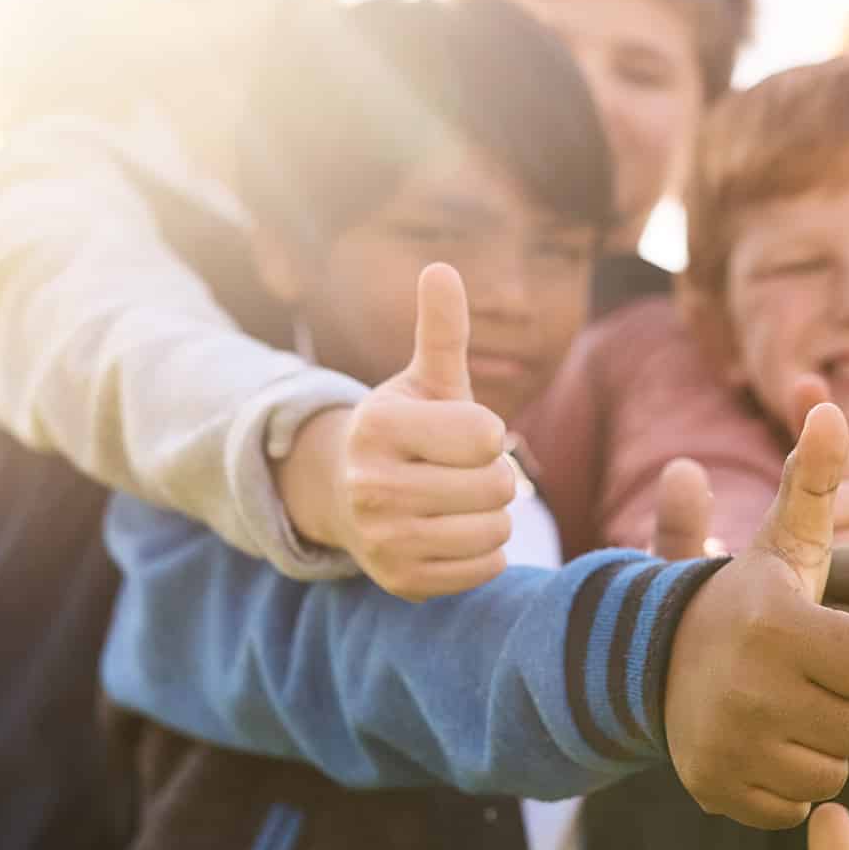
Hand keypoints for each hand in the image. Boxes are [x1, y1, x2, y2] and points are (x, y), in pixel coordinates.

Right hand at [277, 263, 516, 599]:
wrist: (353, 497)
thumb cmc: (409, 431)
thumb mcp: (426, 380)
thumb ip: (441, 331)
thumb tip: (441, 269)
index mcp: (380, 426)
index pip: (485, 435)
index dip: (488, 432)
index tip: (464, 432)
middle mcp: (372, 485)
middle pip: (495, 486)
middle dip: (496, 475)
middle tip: (465, 471)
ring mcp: (384, 538)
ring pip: (495, 530)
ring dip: (494, 515)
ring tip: (462, 501)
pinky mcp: (402, 581)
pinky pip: (486, 569)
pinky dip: (486, 552)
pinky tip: (455, 532)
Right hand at [664, 404, 848, 828]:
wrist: (656, 666)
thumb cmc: (748, 602)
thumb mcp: (784, 545)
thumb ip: (814, 482)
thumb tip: (828, 406)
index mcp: (776, 622)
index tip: (844, 642)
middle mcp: (751, 685)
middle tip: (823, 681)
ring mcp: (731, 743)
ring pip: (834, 770)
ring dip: (827, 746)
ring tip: (798, 709)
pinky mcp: (721, 791)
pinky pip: (798, 804)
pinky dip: (792, 781)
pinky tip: (772, 743)